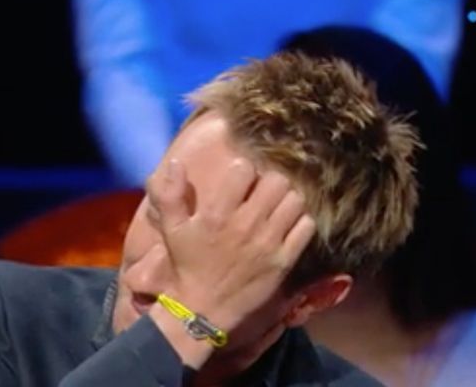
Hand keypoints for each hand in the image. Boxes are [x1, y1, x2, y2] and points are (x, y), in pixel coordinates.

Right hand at [147, 158, 315, 331]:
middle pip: (276, 181)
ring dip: (286, 200)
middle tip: (262, 193)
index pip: (244, 169)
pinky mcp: (284, 260)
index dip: (243, 171)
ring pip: (295, 200)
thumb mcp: (172, 230)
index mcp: (217, 214)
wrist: (203, 311)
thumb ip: (169, 195)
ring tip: (276, 209)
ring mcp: (268, 243)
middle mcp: (246, 224)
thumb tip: (175, 163)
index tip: (240, 182)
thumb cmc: (188, 266)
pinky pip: (306, 227)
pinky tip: (287, 227)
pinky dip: (300, 222)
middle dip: (269, 183)